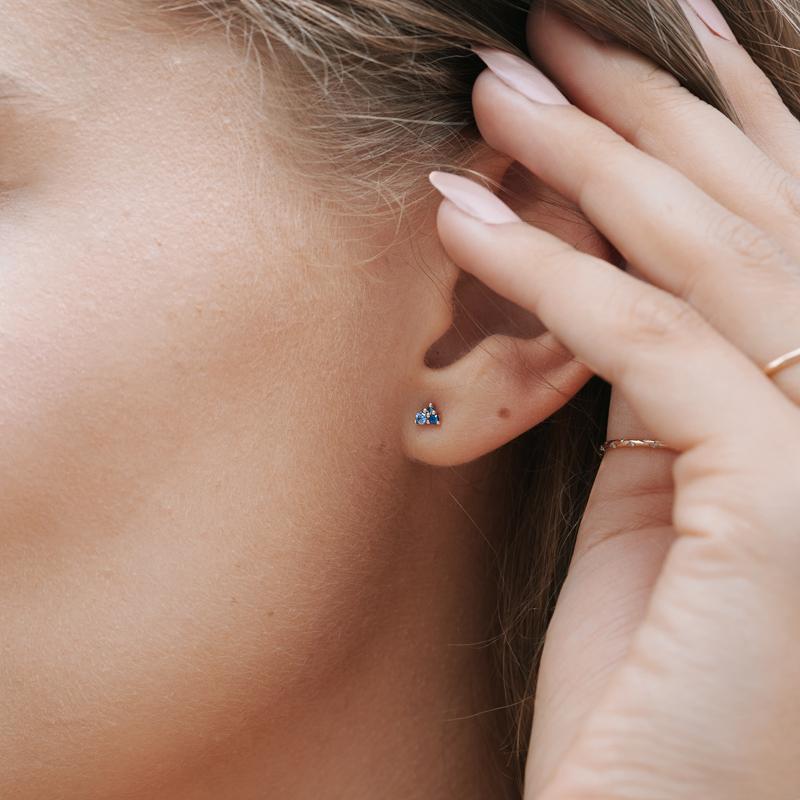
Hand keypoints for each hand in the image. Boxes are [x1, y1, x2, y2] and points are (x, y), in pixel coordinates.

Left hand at [429, 6, 799, 798]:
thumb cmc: (650, 676)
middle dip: (642, 109)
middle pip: (742, 215)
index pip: (769, 225)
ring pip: (704, 259)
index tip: (627, 46)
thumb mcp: (651, 503)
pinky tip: (467, 213)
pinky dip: (553, 274)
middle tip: (545, 34)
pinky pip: (647, 348)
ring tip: (495, 90)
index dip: (707, 121)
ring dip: (587, 160)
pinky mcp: (779, 508)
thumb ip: (650, 387)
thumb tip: (599, 269)